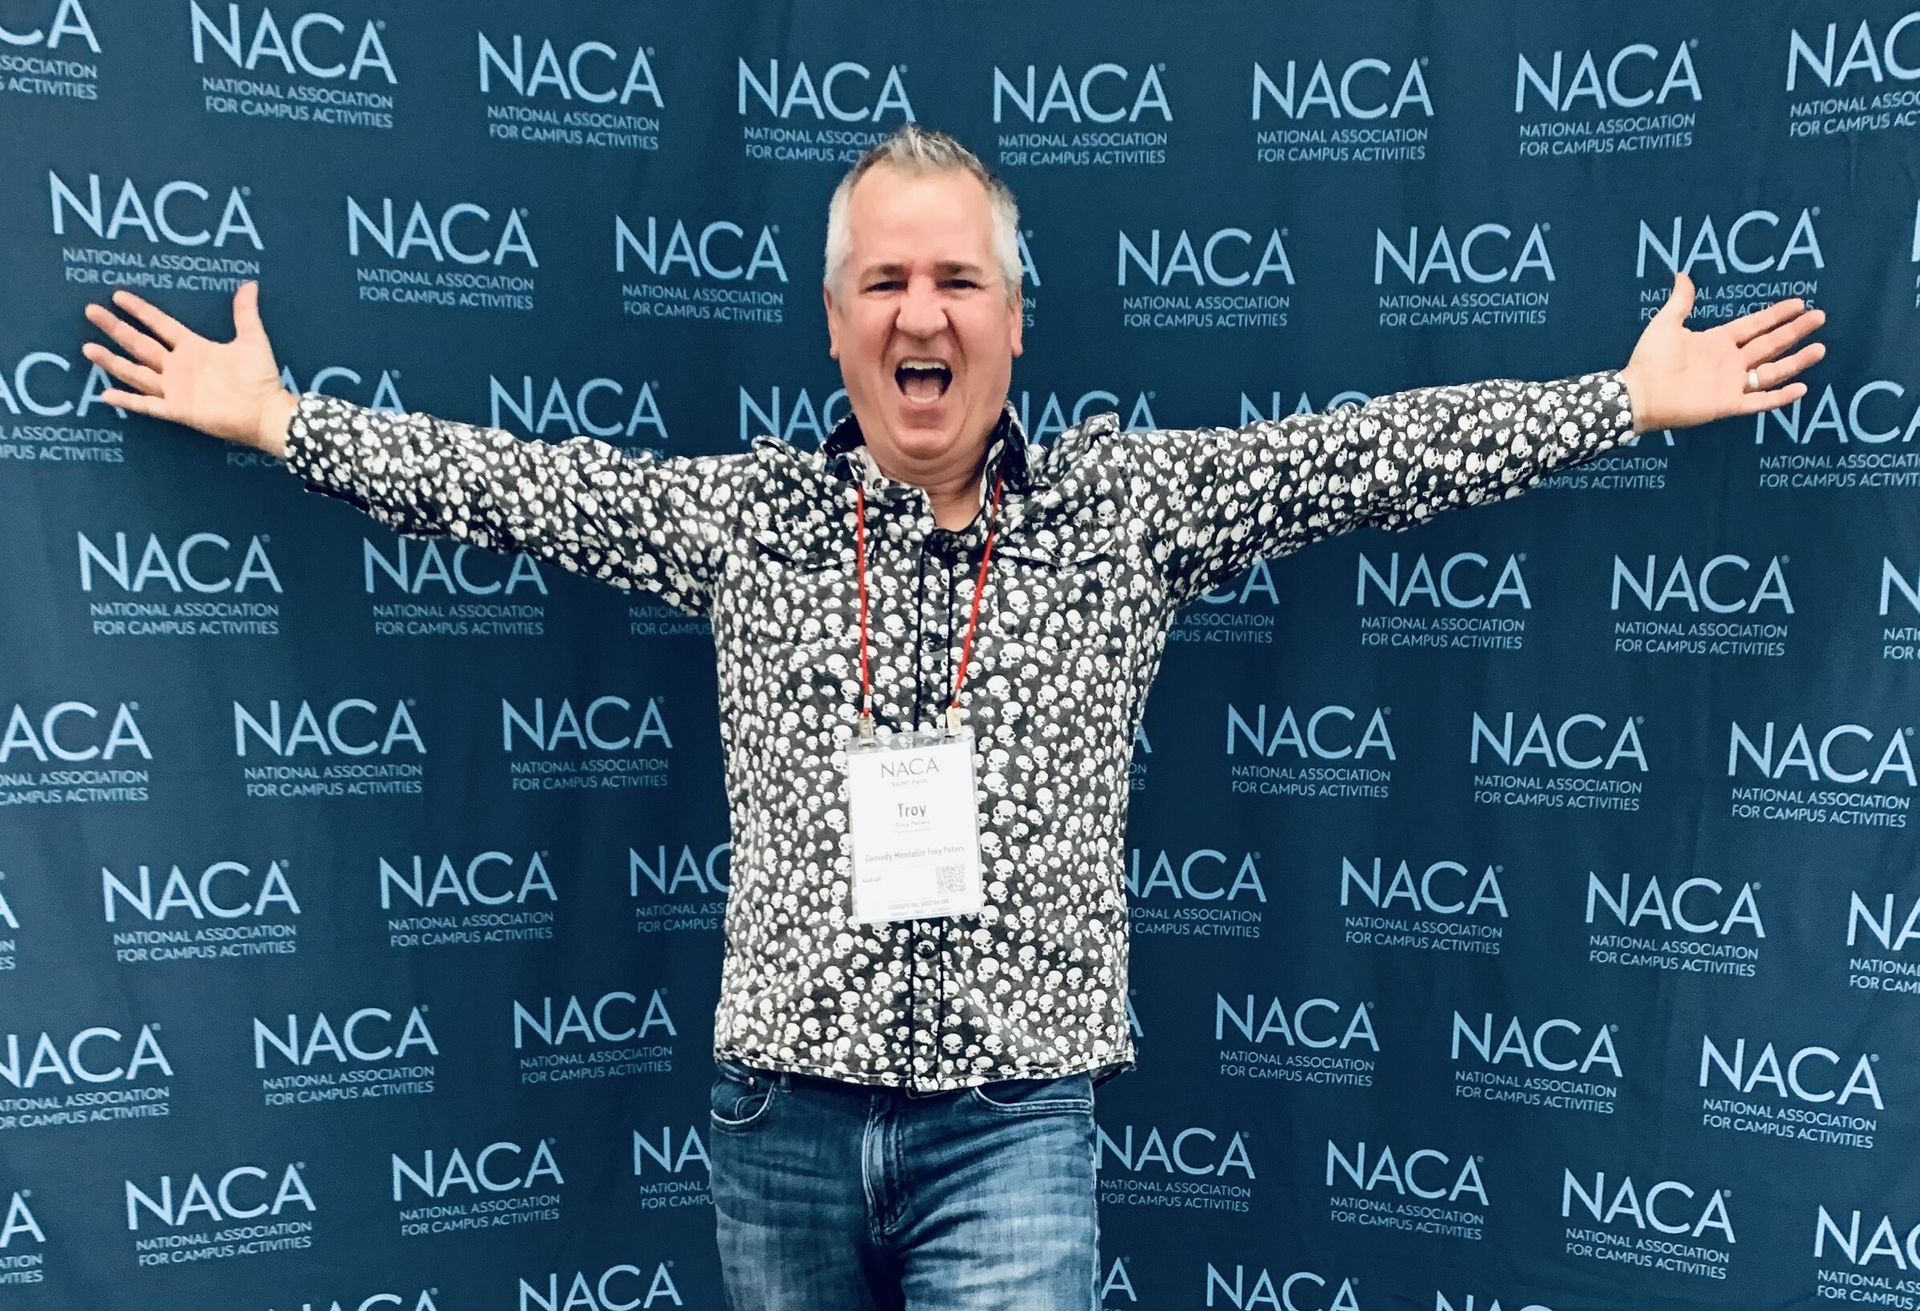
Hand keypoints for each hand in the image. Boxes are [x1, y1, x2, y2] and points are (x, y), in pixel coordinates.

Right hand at [82, 281, 297, 457]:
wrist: (266, 411)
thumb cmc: (260, 377)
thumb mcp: (252, 339)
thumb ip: (245, 313)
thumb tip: (249, 284)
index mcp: (193, 348)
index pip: (160, 325)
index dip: (140, 310)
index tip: (117, 295)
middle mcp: (178, 367)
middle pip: (140, 344)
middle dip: (115, 328)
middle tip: (91, 310)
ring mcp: (175, 389)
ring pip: (136, 372)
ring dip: (113, 361)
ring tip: (88, 348)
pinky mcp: (177, 410)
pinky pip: (148, 405)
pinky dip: (128, 401)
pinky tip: (105, 394)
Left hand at [1619, 273, 1825, 432]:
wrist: (1638, 392)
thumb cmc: (1650, 359)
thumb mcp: (1666, 324)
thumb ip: (1680, 302)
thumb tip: (1682, 274)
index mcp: (1718, 341)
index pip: (1755, 325)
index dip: (1776, 315)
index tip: (1800, 303)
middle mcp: (1730, 361)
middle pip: (1770, 344)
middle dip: (1795, 331)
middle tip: (1820, 317)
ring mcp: (1731, 383)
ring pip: (1772, 371)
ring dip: (1796, 361)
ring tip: (1820, 348)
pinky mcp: (1728, 404)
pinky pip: (1759, 401)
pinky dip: (1779, 397)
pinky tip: (1801, 388)